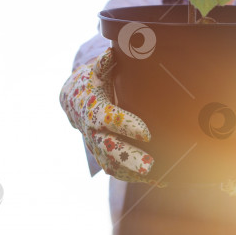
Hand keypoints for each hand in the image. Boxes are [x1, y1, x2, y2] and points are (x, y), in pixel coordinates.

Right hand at [60, 48, 166, 186]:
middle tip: (149, 165)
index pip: (110, 119)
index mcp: (94, 109)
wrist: (73, 100)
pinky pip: (119, 172)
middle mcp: (93, 132)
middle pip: (109, 149)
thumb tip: (111, 53)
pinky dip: (138, 179)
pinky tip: (162, 180)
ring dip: (134, 173)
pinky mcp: (104, 156)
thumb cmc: (92, 82)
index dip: (127, 126)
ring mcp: (98, 147)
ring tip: (157, 176)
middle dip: (129, 158)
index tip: (146, 132)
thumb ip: (104, 64)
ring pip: (113, 165)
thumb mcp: (95, 71)